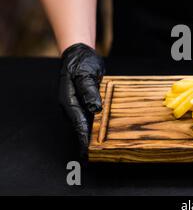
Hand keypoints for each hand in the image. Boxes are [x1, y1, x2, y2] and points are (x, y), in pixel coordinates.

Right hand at [59, 43, 104, 157]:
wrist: (79, 53)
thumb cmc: (80, 63)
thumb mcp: (85, 75)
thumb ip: (90, 91)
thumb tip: (95, 109)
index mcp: (69, 102)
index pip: (78, 125)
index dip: (84, 139)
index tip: (88, 152)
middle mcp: (72, 106)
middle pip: (82, 127)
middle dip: (89, 141)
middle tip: (99, 155)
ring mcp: (78, 104)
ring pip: (87, 123)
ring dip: (94, 134)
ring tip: (103, 148)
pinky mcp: (85, 102)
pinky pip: (91, 116)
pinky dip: (98, 124)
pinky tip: (105, 130)